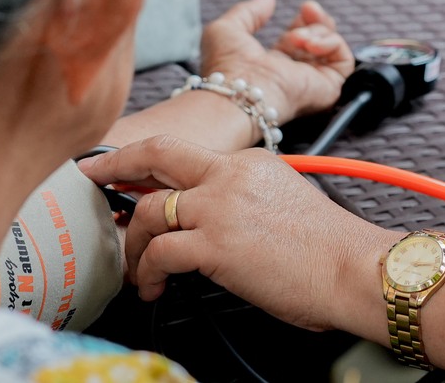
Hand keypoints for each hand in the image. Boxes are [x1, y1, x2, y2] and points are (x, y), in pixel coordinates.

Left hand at [81, 138, 390, 328]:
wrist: (352, 268)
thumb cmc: (328, 249)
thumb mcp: (284, 201)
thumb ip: (244, 199)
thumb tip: (213, 222)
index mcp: (250, 162)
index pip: (188, 156)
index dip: (151, 164)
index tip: (128, 169)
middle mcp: (231, 174)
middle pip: (160, 154)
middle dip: (116, 161)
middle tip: (92, 174)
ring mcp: (220, 207)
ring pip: (149, 210)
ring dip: (133, 243)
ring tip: (138, 270)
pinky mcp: (215, 244)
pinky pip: (160, 253)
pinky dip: (148, 273)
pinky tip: (155, 288)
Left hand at [199, 0, 354, 124]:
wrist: (239, 91)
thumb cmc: (227, 67)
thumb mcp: (228, 28)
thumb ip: (248, 12)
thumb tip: (269, 0)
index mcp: (273, 64)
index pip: (300, 40)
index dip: (304, 20)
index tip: (303, 7)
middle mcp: (295, 75)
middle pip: (321, 43)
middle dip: (318, 21)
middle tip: (308, 9)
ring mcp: (313, 83)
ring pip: (333, 49)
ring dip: (319, 32)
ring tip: (298, 36)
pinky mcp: (327, 89)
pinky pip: (344, 60)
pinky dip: (331, 43)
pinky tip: (310, 43)